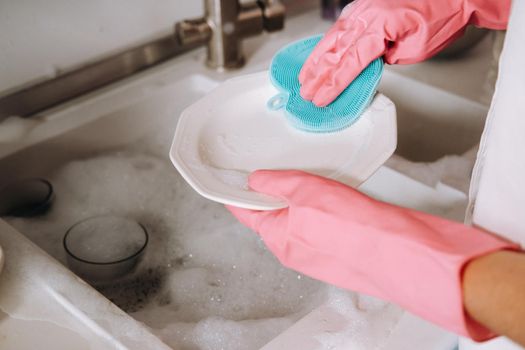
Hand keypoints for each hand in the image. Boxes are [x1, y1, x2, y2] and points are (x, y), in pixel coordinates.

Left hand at [227, 170, 517, 339]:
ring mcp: (316, 252)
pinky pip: (319, 226)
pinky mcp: (338, 251)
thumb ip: (276, 183)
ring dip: (301, 200)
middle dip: (274, 192)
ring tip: (314, 182)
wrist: (402, 253)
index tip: (228, 178)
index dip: (234, 192)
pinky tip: (335, 199)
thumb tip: (255, 180)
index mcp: (278, 238)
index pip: (243, 212)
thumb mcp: (306, 192)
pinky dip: (320, 210)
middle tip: (281, 170)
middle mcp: (293, 249)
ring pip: (298, 219)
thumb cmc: (356, 229)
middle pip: (271, 215)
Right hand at [299, 0, 509, 105]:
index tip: (320, 97)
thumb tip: (365, 67)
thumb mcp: (415, 48)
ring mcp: (364, 7)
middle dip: (319, 74)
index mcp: (380, 24)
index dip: (333, 83)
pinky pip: (341, 27)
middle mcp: (367, 13)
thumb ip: (385, 58)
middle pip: (336, 50)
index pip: (350, 61)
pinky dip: (327, 42)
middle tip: (305, 92)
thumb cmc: (442, 17)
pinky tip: (319, 53)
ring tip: (304, 76)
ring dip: (317, 59)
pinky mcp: (365, 6)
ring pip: (333, 37)